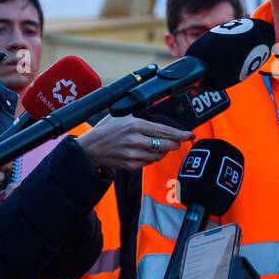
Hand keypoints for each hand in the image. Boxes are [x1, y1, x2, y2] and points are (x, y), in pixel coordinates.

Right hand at [77, 115, 192, 171]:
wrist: (89, 148)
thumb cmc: (105, 131)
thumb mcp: (121, 116)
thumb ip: (139, 116)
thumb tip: (157, 113)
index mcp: (135, 124)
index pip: (164, 130)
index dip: (180, 134)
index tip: (189, 135)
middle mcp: (135, 140)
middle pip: (165, 145)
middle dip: (173, 144)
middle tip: (175, 142)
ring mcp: (132, 154)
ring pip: (158, 155)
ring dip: (162, 152)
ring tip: (157, 147)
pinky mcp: (130, 165)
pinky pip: (148, 163)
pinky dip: (150, 158)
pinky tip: (145, 153)